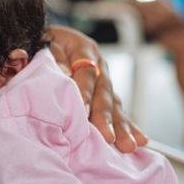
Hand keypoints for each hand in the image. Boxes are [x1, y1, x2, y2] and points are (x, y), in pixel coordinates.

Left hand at [44, 25, 148, 152]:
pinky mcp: (106, 93)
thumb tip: (63, 71)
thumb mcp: (46, 40)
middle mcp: (98, 64)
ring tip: (128, 146)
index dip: (85, 90)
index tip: (84, 109)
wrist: (51, 38)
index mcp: (82, 48)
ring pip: (114, 104)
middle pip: (103, 92)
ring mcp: (104, 80)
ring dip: (121, 126)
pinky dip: (127, 126)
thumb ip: (53, 56)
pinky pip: (118, 110)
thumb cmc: (44, 41)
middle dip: (105, 117)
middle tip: (108, 137)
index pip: (85, 71)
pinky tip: (139, 140)